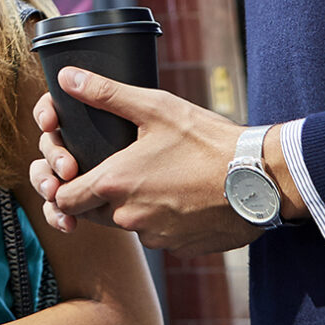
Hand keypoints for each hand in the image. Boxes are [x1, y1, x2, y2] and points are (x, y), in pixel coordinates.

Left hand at [30, 69, 287, 253]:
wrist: (262, 179)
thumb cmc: (208, 141)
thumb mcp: (156, 108)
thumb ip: (105, 94)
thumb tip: (67, 77)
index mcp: (114, 184)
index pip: (62, 200)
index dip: (62, 186)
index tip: (73, 172)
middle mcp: (129, 218)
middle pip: (91, 214)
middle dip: (96, 195)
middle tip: (121, 168)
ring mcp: (156, 237)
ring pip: (127, 225)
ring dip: (131, 208)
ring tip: (157, 177)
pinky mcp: (181, 248)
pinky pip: (158, 236)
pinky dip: (161, 219)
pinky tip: (180, 195)